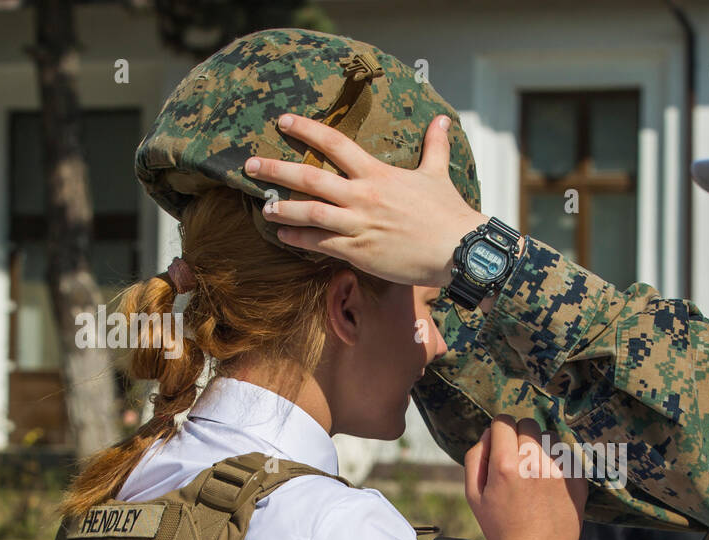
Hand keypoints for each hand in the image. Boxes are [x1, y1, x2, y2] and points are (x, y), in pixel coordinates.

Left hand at [244, 113, 486, 285]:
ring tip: (264, 208)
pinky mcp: (360, 251)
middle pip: (309, 178)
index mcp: (378, 174)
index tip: (283, 122)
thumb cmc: (449, 213)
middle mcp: (363, 196)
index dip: (306, 130)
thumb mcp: (439, 174)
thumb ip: (435, 146)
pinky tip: (284, 237)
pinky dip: (300, 240)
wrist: (458, 249)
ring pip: (309, 213)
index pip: (334, 143)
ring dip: (282, 210)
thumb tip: (443, 119)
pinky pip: (321, 244)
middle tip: (250, 165)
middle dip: (276, 169)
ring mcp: (359, 225)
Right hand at [464, 416, 587, 539]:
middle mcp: (534, 463)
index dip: (499, 430)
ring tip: (536, 473)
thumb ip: (475, 459)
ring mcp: (560, 470)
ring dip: (541, 447)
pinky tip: (551, 484)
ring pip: (550, 437)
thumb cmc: (502, 529)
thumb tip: (488, 434)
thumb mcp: (474, 497)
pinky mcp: (578, 479)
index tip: (501, 442)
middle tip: (518, 459)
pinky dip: (558, 463)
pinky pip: (567, 455)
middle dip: (520, 435)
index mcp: (506, 465)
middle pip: (528, 423)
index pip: (503, 421)